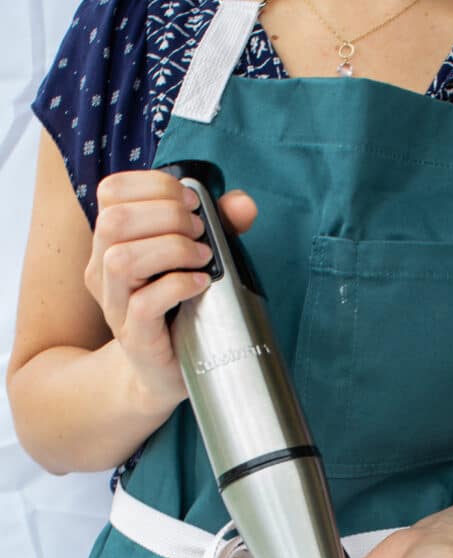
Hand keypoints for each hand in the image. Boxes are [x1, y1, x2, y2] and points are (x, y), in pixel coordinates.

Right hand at [85, 170, 257, 415]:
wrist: (165, 371)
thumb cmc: (181, 308)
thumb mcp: (197, 258)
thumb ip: (220, 226)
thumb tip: (243, 203)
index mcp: (111, 241)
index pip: (112, 191)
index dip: (155, 186)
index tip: (192, 203)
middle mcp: (103, 269)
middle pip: (115, 220)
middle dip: (168, 216)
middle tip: (201, 232)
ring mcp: (114, 305)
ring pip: (121, 259)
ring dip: (172, 249)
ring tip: (203, 258)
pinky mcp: (134, 336)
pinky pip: (143, 304)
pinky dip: (179, 285)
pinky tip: (202, 284)